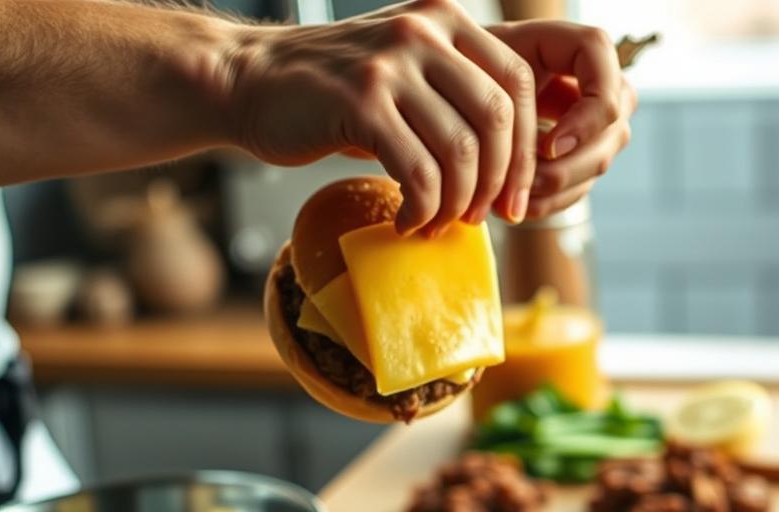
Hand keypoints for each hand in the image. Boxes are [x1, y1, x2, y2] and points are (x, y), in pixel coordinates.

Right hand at [228, 0, 537, 234]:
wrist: (251, 82)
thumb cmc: (334, 94)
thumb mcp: (404, 72)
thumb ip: (456, 97)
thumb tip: (512, 170)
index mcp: (447, 19)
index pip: (520, 84)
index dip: (526, 152)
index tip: (513, 199)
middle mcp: (424, 30)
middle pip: (498, 119)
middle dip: (498, 183)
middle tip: (478, 219)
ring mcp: (391, 64)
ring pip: (460, 151)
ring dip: (456, 203)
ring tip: (437, 224)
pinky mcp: (360, 103)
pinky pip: (418, 173)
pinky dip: (422, 210)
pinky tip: (407, 221)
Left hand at [487, 20, 635, 220]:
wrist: (474, 89)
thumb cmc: (478, 69)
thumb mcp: (492, 70)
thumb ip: (521, 99)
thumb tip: (551, 154)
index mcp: (588, 50)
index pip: (609, 85)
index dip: (586, 120)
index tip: (547, 147)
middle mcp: (608, 86)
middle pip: (610, 136)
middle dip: (562, 168)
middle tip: (517, 183)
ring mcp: (603, 126)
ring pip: (595, 168)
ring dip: (548, 189)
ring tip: (503, 193)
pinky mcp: (585, 160)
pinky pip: (576, 190)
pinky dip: (542, 203)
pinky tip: (507, 202)